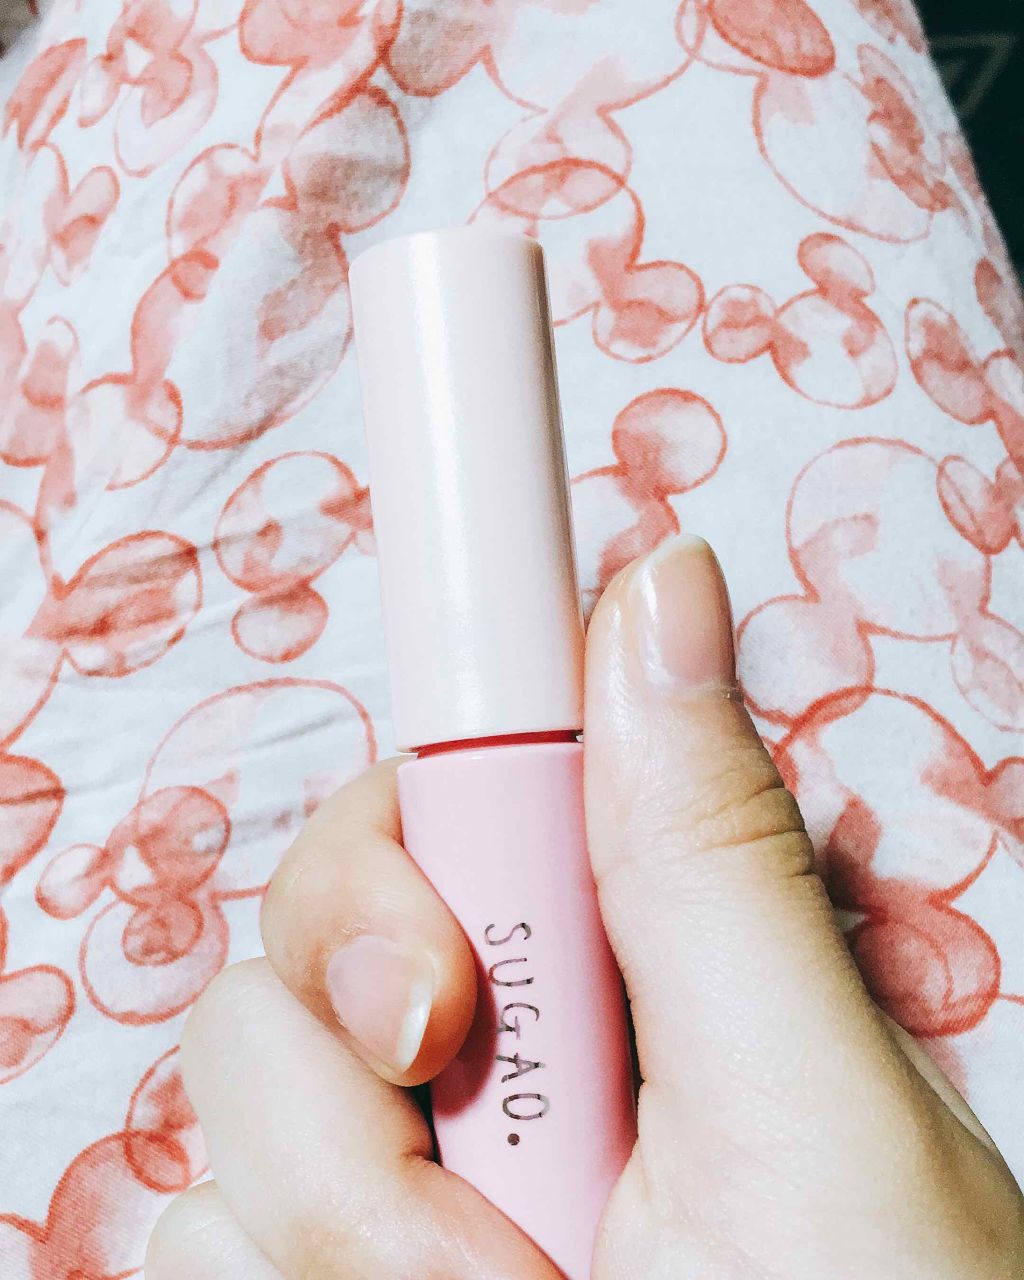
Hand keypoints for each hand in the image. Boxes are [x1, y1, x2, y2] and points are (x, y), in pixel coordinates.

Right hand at [147, 536, 1023, 1278]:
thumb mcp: (803, 1104)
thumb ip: (709, 851)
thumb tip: (668, 576)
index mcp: (613, 936)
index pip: (442, 790)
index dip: (397, 857)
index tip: (432, 1000)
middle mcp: (496, 1018)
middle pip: (303, 929)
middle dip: (363, 1086)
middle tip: (497, 1221)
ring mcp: (397, 1141)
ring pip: (232, 1087)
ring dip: (340, 1235)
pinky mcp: (314, 1250)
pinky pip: (191, 1231)